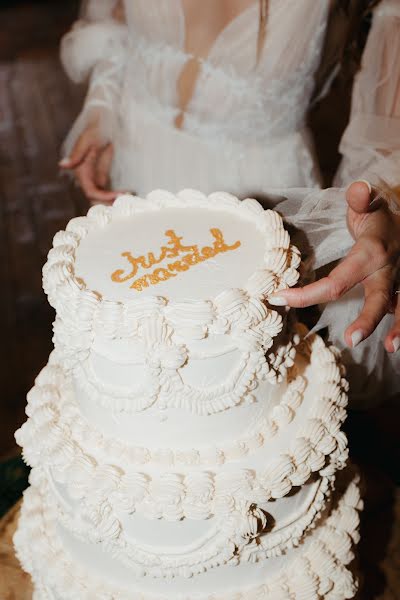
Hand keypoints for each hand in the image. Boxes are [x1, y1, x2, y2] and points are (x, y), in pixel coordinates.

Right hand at [59, 119, 121, 203]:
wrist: (104, 118)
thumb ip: (77, 153)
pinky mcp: (102, 173)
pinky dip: (116, 193)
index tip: (118, 196)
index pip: (91, 192)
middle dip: (110, 202)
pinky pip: (108, 189)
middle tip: (127, 200)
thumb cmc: (95, 126)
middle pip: (97, 198)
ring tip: (130, 197)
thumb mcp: (87, 138)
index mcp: (81, 170)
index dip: (104, 197)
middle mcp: (87, 176)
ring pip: (103, 195)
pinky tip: (129, 192)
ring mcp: (94, 176)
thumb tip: (62, 164)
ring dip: (114, 200)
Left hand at [269, 181, 399, 352]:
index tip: (280, 298)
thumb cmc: (379, 220)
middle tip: (351, 339)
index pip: (337, 281)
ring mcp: (399, 283)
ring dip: (397, 328)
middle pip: (376, 299)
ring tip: (392, 348)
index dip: (307, 293)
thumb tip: (359, 188)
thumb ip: (362, 199)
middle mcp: (388, 272)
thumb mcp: (369, 206)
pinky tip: (395, 343)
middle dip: (366, 320)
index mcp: (371, 253)